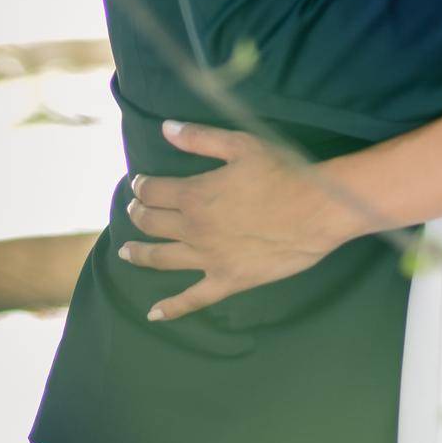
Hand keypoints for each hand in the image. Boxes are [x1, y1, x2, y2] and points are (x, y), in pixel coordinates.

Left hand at [118, 120, 356, 322]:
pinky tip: (153, 314)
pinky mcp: (226, 281)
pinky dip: (171, 308)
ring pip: (162, 258)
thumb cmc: (280, 171)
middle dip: (138, 214)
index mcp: (194, 194)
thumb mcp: (240, 144)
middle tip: (133, 209)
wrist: (315, 210)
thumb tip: (165, 128)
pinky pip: (193, 299)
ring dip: (140, 253)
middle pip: (153, 223)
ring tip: (126, 251)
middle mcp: (194, 229)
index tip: (139, 183)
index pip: (154, 190)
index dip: (142, 185)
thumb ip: (199, 138)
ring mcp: (208, 259)